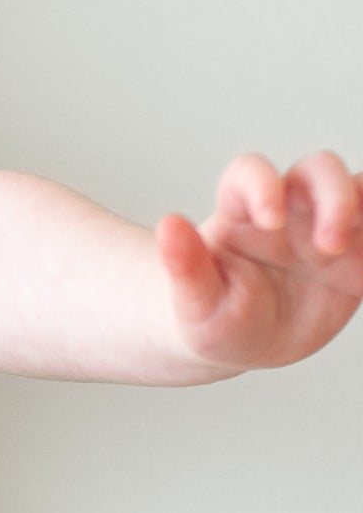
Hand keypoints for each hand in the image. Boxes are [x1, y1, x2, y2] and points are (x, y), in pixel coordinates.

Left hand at [157, 152, 362, 370]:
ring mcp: (326, 229)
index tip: (270, 221)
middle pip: (319, 170)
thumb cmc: (211, 315)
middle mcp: (289, 211)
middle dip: (333, 196)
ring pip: (360, 193)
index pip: (252, 173)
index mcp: (241, 213)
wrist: (241, 342)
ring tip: (352, 250)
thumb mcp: (194, 302)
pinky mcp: (357, 257)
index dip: (264, 186)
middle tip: (328, 245)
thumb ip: (184, 264)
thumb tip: (169, 224)